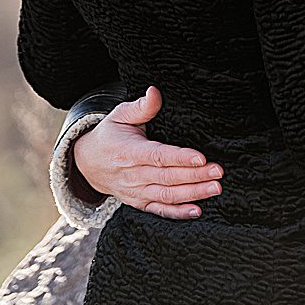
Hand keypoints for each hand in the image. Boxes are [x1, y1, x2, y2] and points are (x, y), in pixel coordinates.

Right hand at [72, 87, 223, 218]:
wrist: (86, 163)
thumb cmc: (109, 135)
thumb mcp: (120, 116)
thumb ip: (141, 106)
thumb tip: (155, 91)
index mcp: (128, 151)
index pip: (158, 156)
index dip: (180, 158)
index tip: (202, 158)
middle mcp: (132, 174)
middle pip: (167, 177)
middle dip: (195, 175)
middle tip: (218, 172)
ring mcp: (135, 191)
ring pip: (166, 195)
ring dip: (192, 193)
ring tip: (215, 188)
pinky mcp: (138, 202)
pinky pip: (158, 210)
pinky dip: (177, 213)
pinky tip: (197, 210)